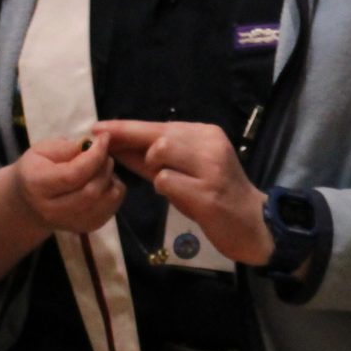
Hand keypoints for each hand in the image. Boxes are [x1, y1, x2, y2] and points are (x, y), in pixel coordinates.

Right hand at [9, 134, 123, 234]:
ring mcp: (71, 223)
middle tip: (104, 153)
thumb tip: (93, 145)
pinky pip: (111, 209)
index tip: (104, 139)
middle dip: (104, 167)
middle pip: (91, 191)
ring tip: (103, 167)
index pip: (73, 174)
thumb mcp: (42, 150)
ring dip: (111, 179)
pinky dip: (114, 192)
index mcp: (38, 185)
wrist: (28, 203)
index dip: (94, 156)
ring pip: (105, 201)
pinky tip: (104, 181)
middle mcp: (52, 210)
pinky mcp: (86, 228)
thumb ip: (67, 147)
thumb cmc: (35, 170)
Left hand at [92, 119, 272, 265]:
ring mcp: (210, 168)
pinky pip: (166, 182)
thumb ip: (152, 159)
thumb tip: (116, 146)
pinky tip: (183, 198)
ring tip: (170, 184)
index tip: (98, 127)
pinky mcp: (207, 193)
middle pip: (157, 135)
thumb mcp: (186, 170)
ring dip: (154, 170)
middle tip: (103, 145)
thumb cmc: (214, 196)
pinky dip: (164, 189)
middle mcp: (210, 144)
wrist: (252, 223)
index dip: (126, 128)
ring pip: (160, 154)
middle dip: (128, 141)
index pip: (159, 126)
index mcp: (206, 134)